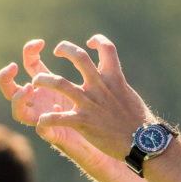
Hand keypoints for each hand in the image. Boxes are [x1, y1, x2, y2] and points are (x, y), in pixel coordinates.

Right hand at [0, 39, 112, 169]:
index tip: (40, 43)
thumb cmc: (108, 113)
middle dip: (5, 77)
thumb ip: (93, 68)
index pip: (31, 66)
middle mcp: (45, 102)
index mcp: (53, 87)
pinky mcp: (58, 135)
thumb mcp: (99, 85)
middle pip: (10, 90)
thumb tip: (94, 45)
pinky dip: (46, 120)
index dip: (29, 52)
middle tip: (13, 67)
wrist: (121, 142)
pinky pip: (43, 128)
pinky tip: (55, 113)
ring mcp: (48, 119)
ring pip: (20, 111)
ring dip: (19, 98)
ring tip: (30, 88)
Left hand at [31, 35, 152, 160]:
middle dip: (65, 48)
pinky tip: (43, 120)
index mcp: (114, 78)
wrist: (144, 142)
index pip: (107, 48)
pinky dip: (46, 119)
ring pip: (59, 83)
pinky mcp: (83, 122)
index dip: (98, 40)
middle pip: (79, 57)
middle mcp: (100, 86)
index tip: (90, 43)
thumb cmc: (139, 121)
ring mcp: (90, 103)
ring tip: (36, 81)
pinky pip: (58, 118)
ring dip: (44, 79)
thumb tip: (113, 79)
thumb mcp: (129, 95)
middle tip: (57, 50)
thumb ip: (116, 85)